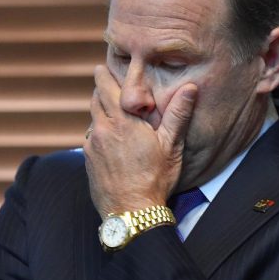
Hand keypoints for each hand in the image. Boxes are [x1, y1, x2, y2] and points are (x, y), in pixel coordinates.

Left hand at [84, 65, 196, 216]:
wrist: (131, 213)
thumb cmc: (155, 179)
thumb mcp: (171, 146)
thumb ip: (178, 114)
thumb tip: (190, 88)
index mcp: (123, 122)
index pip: (106, 87)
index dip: (104, 75)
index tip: (103, 66)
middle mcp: (102, 130)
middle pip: (95, 99)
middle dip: (100, 89)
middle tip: (105, 81)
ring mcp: (92, 146)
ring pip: (92, 118)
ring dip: (100, 111)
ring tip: (111, 111)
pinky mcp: (88, 160)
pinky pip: (91, 138)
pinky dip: (98, 133)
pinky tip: (110, 140)